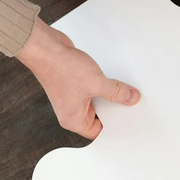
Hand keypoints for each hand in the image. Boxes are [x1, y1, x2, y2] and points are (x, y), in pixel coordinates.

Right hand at [16, 19, 140, 138]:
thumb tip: (131, 98)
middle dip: (115, 109)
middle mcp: (72, 111)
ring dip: (111, 95)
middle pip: (100, 116)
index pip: (98, 132)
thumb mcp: (96, 82)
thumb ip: (116, 92)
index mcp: (73, 119)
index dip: (114, 126)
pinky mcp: (76, 84)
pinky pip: (95, 89)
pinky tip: (116, 81)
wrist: (46, 47)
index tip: (130, 120)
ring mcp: (73, 97)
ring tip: (126, 91)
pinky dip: (105, 85)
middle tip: (133, 104)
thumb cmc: (60, 68)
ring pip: (99, 101)